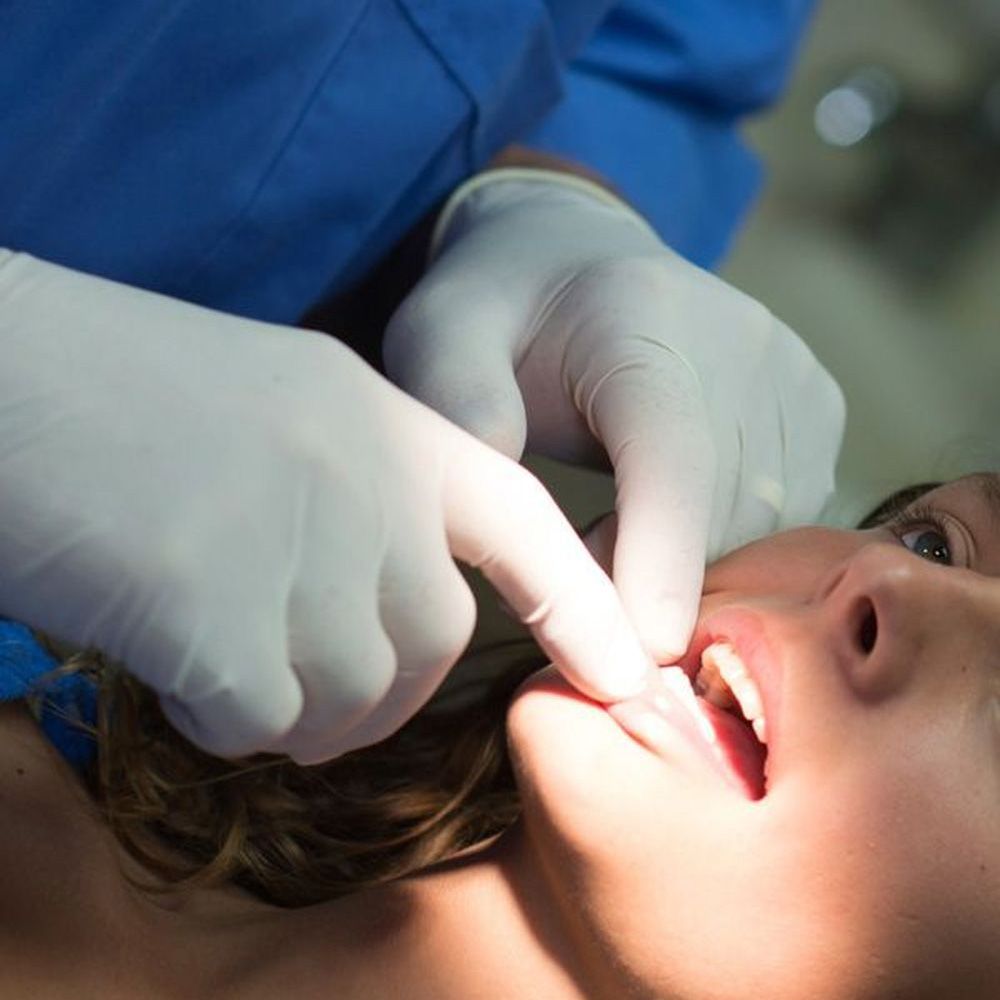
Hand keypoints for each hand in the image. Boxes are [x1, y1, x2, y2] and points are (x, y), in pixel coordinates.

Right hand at [0, 251, 652, 762]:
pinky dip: (223, 718)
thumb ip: (345, 499)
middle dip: (381, 691)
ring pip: (354, 694)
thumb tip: (368, 614)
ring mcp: (299, 536)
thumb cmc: (111, 392)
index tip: (626, 674)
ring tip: (219, 662)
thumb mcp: (268, 417)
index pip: (518, 520)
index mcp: (379, 418)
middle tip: (300, 688)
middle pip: (433, 640)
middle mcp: (362, 475)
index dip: (577, 602)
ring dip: (296, 710)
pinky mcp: (218, 608)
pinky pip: (261, 716)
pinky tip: (171, 664)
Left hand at [384, 169, 845, 660]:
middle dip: (649, 578)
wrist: (577, 263)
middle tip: (570, 574)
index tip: (642, 650)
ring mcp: (793, 376)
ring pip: (761, 529)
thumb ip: (462, 411)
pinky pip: (787, 518)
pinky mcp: (818, 408)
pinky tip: (661, 524)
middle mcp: (742, 343)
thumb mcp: (442, 340)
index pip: (671, 452)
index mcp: (640, 319)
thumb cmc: (499, 313)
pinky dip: (725, 547)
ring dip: (686, 566)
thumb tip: (509, 518)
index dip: (661, 557)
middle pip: (719, 511)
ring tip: (606, 533)